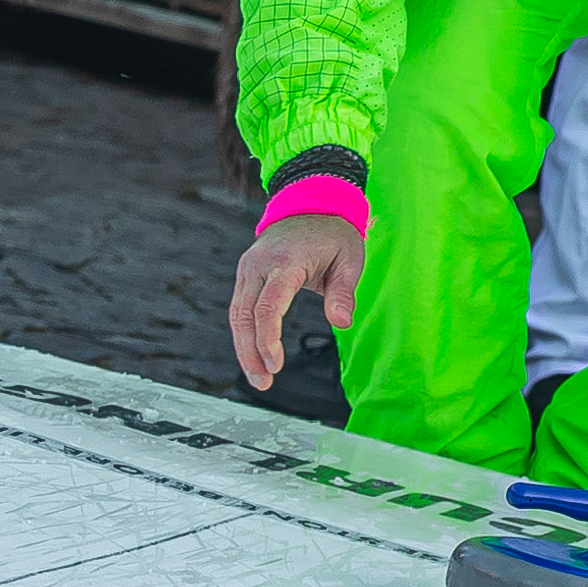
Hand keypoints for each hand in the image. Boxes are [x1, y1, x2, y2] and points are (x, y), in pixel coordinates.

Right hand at [228, 208, 366, 391]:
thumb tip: (341, 322)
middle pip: (245, 314)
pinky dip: (245, 333)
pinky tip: (254, 355)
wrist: (311, 204)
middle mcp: (259, 264)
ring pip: (237, 314)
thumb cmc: (333, 234)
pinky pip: (240, 307)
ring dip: (244, 347)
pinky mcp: (247, 274)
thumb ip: (343, 292)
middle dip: (250, 352)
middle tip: (263, 382)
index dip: (268, 339)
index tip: (275, 365)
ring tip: (259, 377)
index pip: (268, 305)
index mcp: (286, 261)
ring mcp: (249, 267)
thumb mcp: (350, 260)